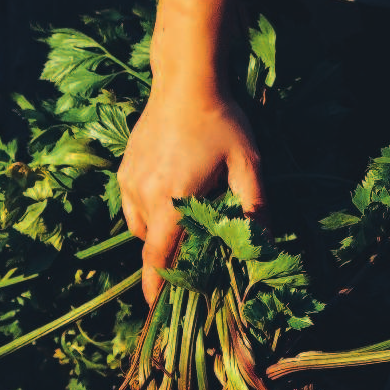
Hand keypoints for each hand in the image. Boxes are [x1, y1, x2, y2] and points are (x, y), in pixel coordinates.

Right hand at [118, 71, 265, 304]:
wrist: (185, 79)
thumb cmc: (220, 121)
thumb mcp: (246, 165)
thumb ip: (255, 208)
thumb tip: (264, 245)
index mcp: (169, 200)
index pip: (157, 257)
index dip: (156, 286)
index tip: (155, 310)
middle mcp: (141, 195)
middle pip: (151, 244)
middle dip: (168, 256)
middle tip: (193, 257)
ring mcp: (129, 181)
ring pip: (140, 225)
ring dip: (160, 233)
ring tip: (187, 220)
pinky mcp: (124, 168)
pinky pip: (133, 205)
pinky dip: (150, 212)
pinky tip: (173, 196)